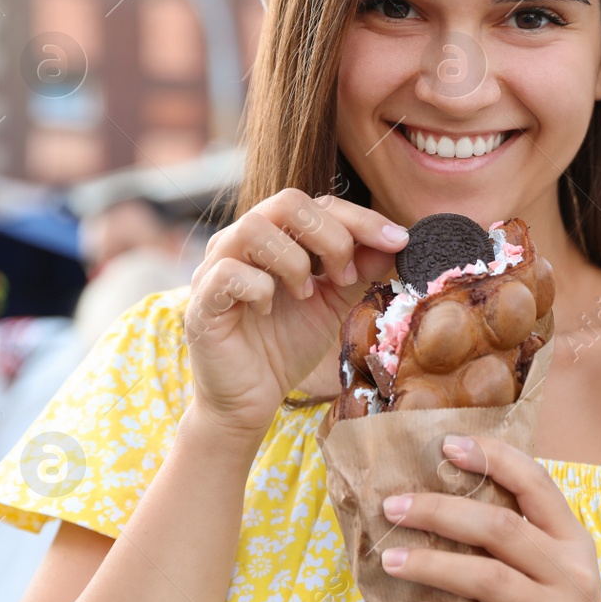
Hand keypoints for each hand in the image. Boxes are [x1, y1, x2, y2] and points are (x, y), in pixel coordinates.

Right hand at [184, 190, 407, 442]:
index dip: (361, 218)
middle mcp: (242, 240)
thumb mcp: (335, 303)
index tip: (398, 241)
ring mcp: (216, 266)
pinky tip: (267, 310)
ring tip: (305, 295)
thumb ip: (360, 271)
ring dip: (293, 262)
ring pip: (255, 228)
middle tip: (344, 276)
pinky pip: (229, 273)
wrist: (251, 398)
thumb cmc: (287, 344)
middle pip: (287, 202)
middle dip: (330, 236)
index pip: (319, 203)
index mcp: (275, 235)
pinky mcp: (202, 300)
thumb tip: (396, 242)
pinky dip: (259, 289)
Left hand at [380, 435, 600, 601]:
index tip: (448, 445)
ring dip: (432, 564)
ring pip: (488, 577)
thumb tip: (452, 502)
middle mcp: (571, 574)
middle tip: (393, 506)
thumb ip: (524, 543)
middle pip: (501, 527)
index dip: (494, 459)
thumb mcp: (559, 577)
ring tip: (389, 557)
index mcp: (574, 543)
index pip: (537, 485)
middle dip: (441, 511)